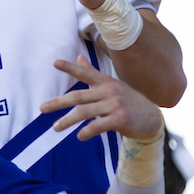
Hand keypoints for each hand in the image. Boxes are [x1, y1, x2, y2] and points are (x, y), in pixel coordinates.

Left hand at [40, 55, 163, 141]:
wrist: (151, 118)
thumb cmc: (127, 100)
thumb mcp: (111, 84)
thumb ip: (93, 73)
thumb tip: (79, 57)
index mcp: (105, 82)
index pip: (85, 72)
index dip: (70, 67)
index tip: (54, 62)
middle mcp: (109, 91)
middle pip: (78, 96)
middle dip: (58, 102)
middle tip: (42, 108)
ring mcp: (115, 105)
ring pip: (85, 112)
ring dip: (68, 121)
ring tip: (56, 128)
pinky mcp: (120, 119)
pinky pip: (98, 126)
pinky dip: (86, 132)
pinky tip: (80, 136)